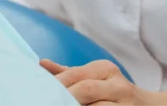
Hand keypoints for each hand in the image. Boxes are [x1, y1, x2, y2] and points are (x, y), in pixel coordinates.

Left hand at [41, 59, 155, 105]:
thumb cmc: (115, 91)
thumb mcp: (96, 76)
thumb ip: (70, 72)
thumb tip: (42, 64)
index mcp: (106, 70)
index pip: (76, 74)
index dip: (57, 84)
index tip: (40, 91)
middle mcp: (118, 86)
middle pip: (86, 90)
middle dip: (66, 97)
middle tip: (48, 101)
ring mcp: (126, 105)